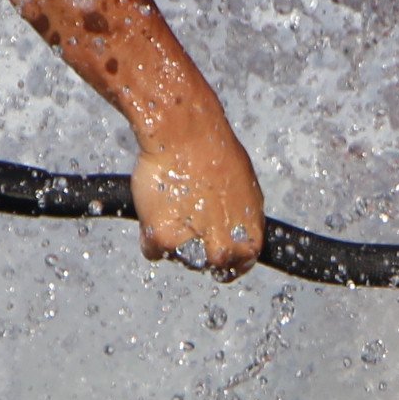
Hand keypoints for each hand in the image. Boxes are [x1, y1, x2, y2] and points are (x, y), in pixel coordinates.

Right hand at [131, 114, 264, 277]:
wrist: (184, 134)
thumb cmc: (214, 151)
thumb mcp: (244, 188)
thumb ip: (239, 218)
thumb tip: (233, 227)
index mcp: (249, 235)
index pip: (240, 265)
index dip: (226, 262)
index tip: (214, 256)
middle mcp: (224, 247)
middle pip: (206, 265)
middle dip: (195, 248)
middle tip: (187, 221)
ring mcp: (193, 246)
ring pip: (178, 257)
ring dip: (172, 239)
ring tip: (173, 203)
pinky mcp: (163, 240)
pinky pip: (152, 250)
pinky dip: (149, 234)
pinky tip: (156, 208)